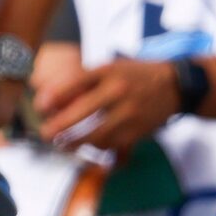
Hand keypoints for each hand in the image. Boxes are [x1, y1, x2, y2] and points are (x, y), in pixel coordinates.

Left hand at [37, 57, 184, 157]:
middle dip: (58, 127)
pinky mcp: (137, 131)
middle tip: (46, 134)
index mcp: (108, 71)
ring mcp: (129, 112)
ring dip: (74, 143)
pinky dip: (95, 148)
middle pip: (81, 112)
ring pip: (94, 135)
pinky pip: (110, 145)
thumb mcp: (111, 68)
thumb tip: (52, 102)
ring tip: (63, 144)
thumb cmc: (135, 75)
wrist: (175, 85)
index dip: (53, 96)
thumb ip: (84, 82)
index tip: (40, 107)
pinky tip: (87, 146)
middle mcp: (118, 91)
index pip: (75, 82)